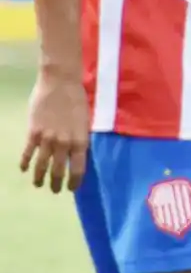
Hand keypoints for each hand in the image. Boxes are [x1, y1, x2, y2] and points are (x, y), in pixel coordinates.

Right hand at [20, 68, 88, 192]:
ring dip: (40, 178)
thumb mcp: (84, 120)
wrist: (60, 82)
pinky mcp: (33, 133)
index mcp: (80, 139)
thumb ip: (80, 137)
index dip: (75, 181)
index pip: (78, 168)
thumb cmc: (77, 98)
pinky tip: (24, 169)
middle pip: (59, 170)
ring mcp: (47, 139)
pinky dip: (25, 163)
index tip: (72, 188)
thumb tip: (77, 152)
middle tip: (56, 190)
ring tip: (39, 184)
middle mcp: (64, 143)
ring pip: (41, 166)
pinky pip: (28, 154)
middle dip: (57, 183)